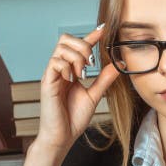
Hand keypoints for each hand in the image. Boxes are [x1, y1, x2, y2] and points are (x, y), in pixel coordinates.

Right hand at [36, 24, 120, 148]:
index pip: (79, 46)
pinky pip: (54, 62)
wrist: (62, 136)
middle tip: (91, 63)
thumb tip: (118, 65)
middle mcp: (59, 69)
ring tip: (82, 74)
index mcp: (69, 70)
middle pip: (66, 39)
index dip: (91, 35)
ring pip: (61, 48)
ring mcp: (52, 74)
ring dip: (76, 57)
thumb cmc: (73, 118)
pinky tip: (72, 79)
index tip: (104, 29)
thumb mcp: (94, 96)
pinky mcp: (47, 82)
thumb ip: (104, 80)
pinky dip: (67, 67)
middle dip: (83, 45)